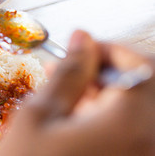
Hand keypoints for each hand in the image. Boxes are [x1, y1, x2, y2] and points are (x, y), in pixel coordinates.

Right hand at [0, 30, 154, 155]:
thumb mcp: (39, 116)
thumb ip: (68, 74)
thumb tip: (83, 39)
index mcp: (129, 125)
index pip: (141, 65)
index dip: (110, 50)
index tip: (82, 49)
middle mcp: (150, 142)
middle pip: (144, 87)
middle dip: (106, 73)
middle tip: (70, 74)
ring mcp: (144, 154)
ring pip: (139, 109)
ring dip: (108, 96)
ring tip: (67, 102)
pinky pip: (134, 132)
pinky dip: (112, 119)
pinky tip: (78, 124)